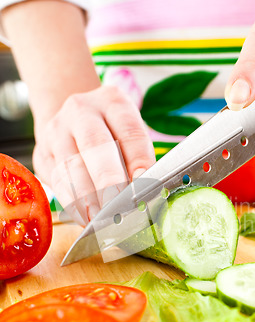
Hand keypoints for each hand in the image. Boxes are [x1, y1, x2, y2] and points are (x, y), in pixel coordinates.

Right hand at [33, 86, 154, 224]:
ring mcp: (57, 130)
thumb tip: (145, 193)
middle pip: (95, 145)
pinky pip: (56, 181)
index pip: (128, 130)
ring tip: (101, 219)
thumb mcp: (129, 133)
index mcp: (112, 101)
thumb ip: (137, 158)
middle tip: (118, 206)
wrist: (71, 120)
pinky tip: (85, 218)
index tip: (143, 183)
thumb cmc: (111, 131)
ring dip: (87, 198)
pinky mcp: (42, 153)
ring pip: (71, 167)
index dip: (137, 158)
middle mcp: (81, 111)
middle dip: (108, 181)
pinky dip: (72, 203)